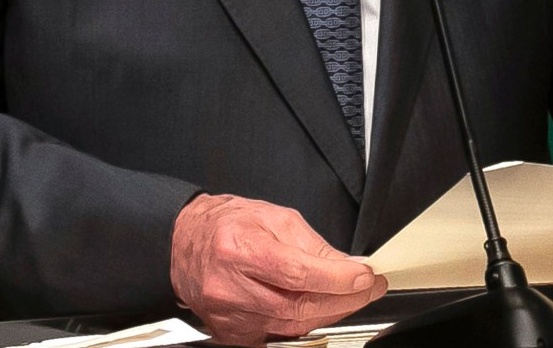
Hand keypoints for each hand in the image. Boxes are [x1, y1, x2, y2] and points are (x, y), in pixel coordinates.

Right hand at [172, 193, 386, 343]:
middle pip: (296, 305)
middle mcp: (228, 286)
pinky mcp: (230, 333)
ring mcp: (228, 315)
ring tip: (348, 296)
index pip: (296, 272)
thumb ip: (312, 244)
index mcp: (238, 248)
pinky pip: (277, 335)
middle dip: (342, 299)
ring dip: (327, 312)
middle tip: (367, 288)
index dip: (337, 278)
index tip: (364, 276)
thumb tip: (347, 266)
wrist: (185, 243)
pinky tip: (317, 308)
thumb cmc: (227, 225)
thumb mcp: (274, 217)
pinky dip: (302, 323)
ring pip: (290, 325)